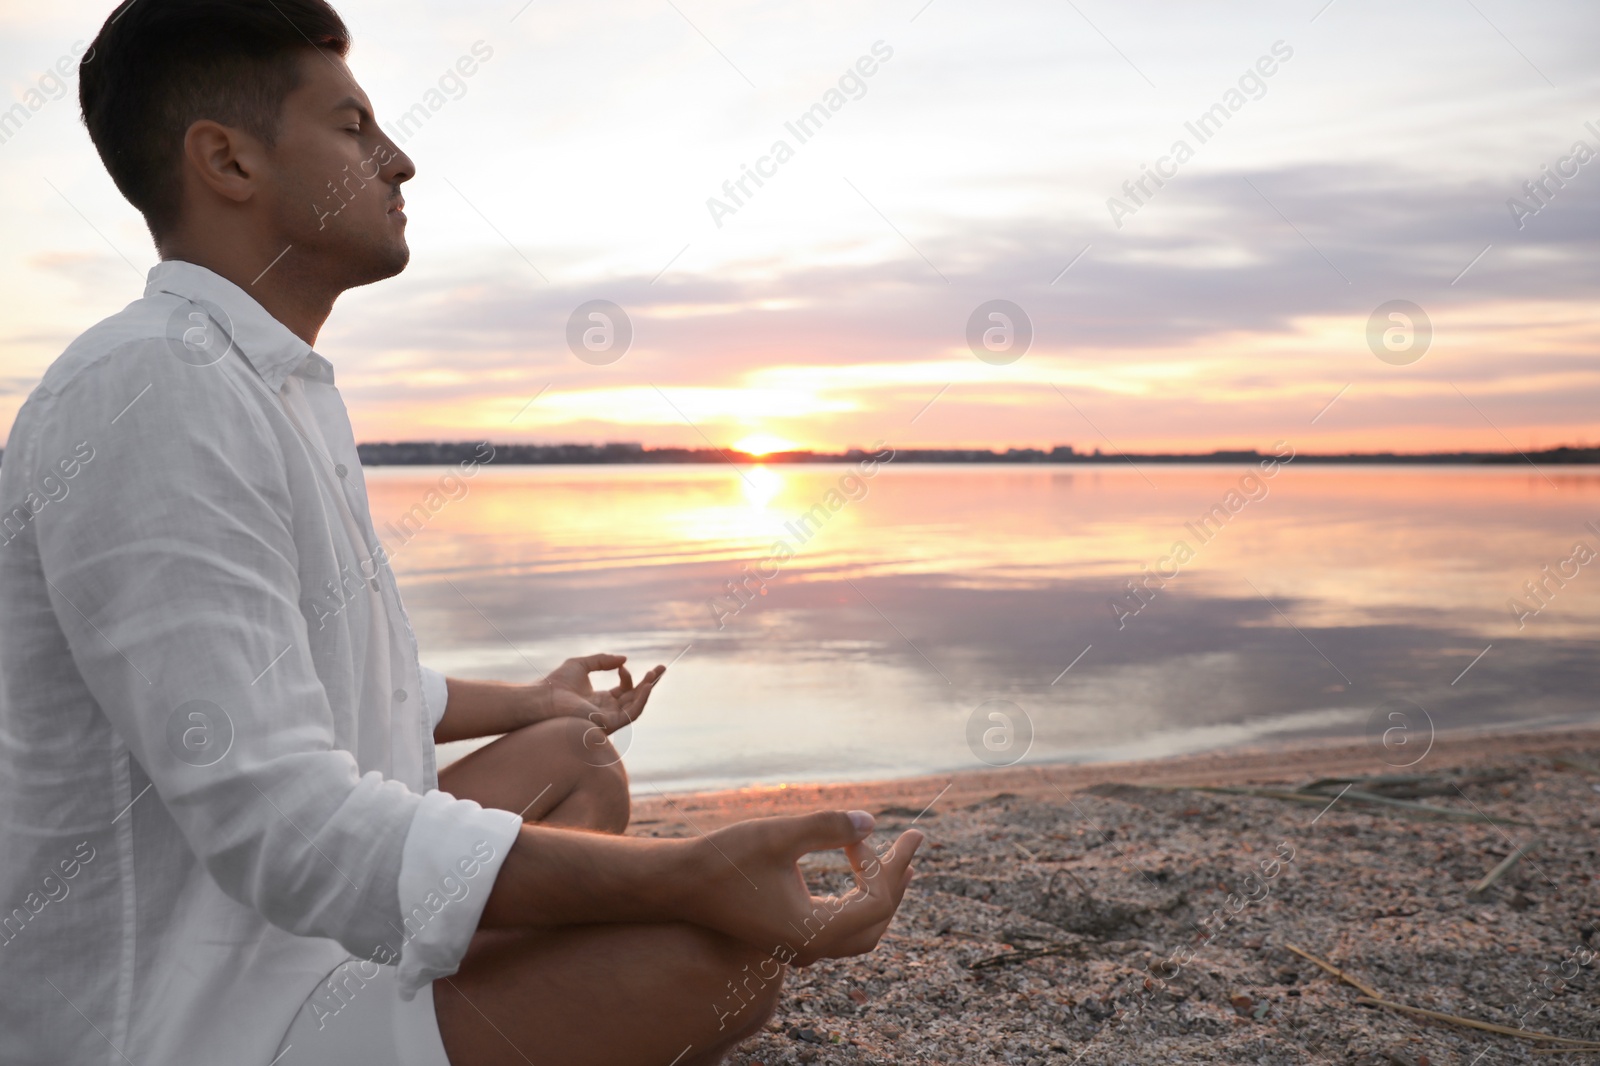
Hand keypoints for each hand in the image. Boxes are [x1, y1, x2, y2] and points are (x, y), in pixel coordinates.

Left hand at [538, 654, 664, 733]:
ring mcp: (608, 720)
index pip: (624, 691)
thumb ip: (603, 661)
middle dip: (650, 683)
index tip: (622, 665)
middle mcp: (607, 712)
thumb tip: (624, 660)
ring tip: (655, 673)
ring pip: (636, 706)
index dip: (629, 677)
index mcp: (600, 701)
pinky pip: (632, 714)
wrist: (544, 698)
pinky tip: (645, 686)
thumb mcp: (582, 665)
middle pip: (635, 698)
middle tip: (662, 667)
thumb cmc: (556, 684)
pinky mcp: (608, 725)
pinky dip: (641, 700)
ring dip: (648, 690)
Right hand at [682, 811, 922, 966]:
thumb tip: (872, 821)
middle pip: (876, 922)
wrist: (680, 883)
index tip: (861, 831)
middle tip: (913, 843)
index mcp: (812, 932)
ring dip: (881, 894)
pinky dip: (858, 900)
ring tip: (901, 860)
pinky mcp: (791, 936)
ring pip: (860, 930)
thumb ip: (828, 826)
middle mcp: (810, 948)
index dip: (882, 863)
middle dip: (896, 882)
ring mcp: (800, 946)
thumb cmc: (726, 858)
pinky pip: (840, 926)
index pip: (875, 904)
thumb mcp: (780, 835)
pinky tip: (861, 871)